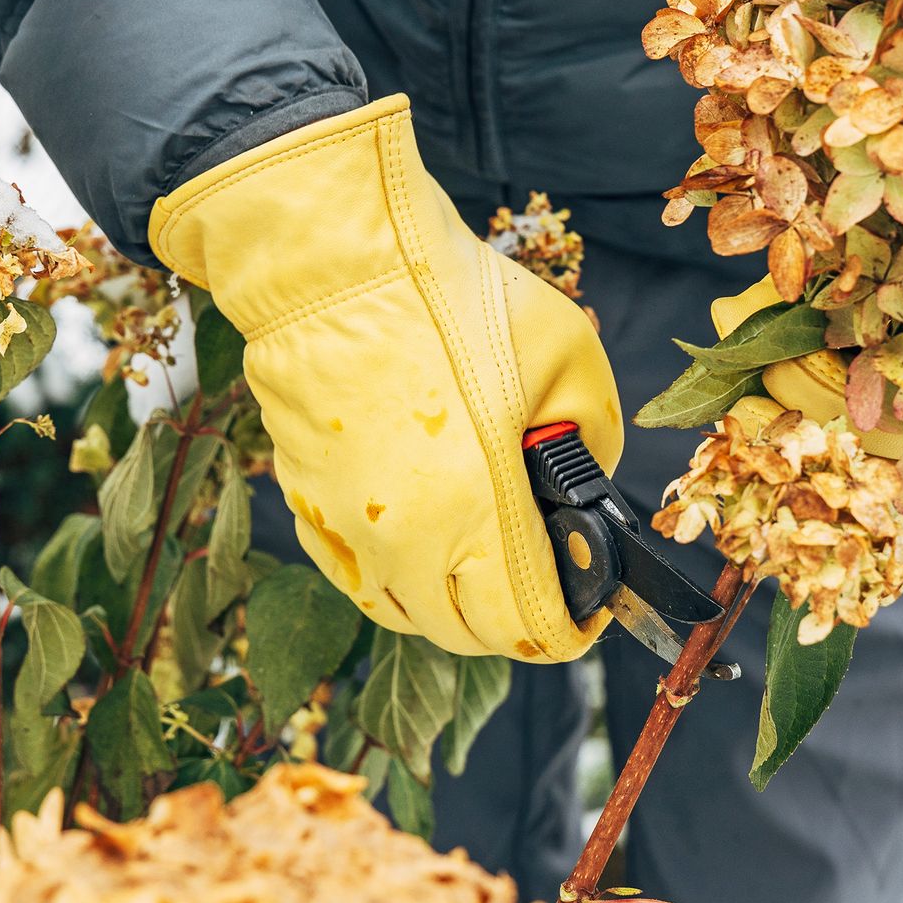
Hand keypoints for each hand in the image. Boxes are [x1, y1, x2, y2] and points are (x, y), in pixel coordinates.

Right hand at [151, 95, 622, 658]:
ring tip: (483, 577)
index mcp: (477, 510)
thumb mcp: (568, 356)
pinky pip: (356, 578)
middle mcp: (405, 540)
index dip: (568, 631)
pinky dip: (395, 583)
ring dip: (452, 613)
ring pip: (405, 617)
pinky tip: (420, 549)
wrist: (331, 267)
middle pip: (466, 634)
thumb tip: (585, 485)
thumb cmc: (451, 300)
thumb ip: (594, 437)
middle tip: (542, 592)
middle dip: (516, 626)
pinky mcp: (308, 506)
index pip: (528, 625)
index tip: (586, 614)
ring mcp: (347, 528)